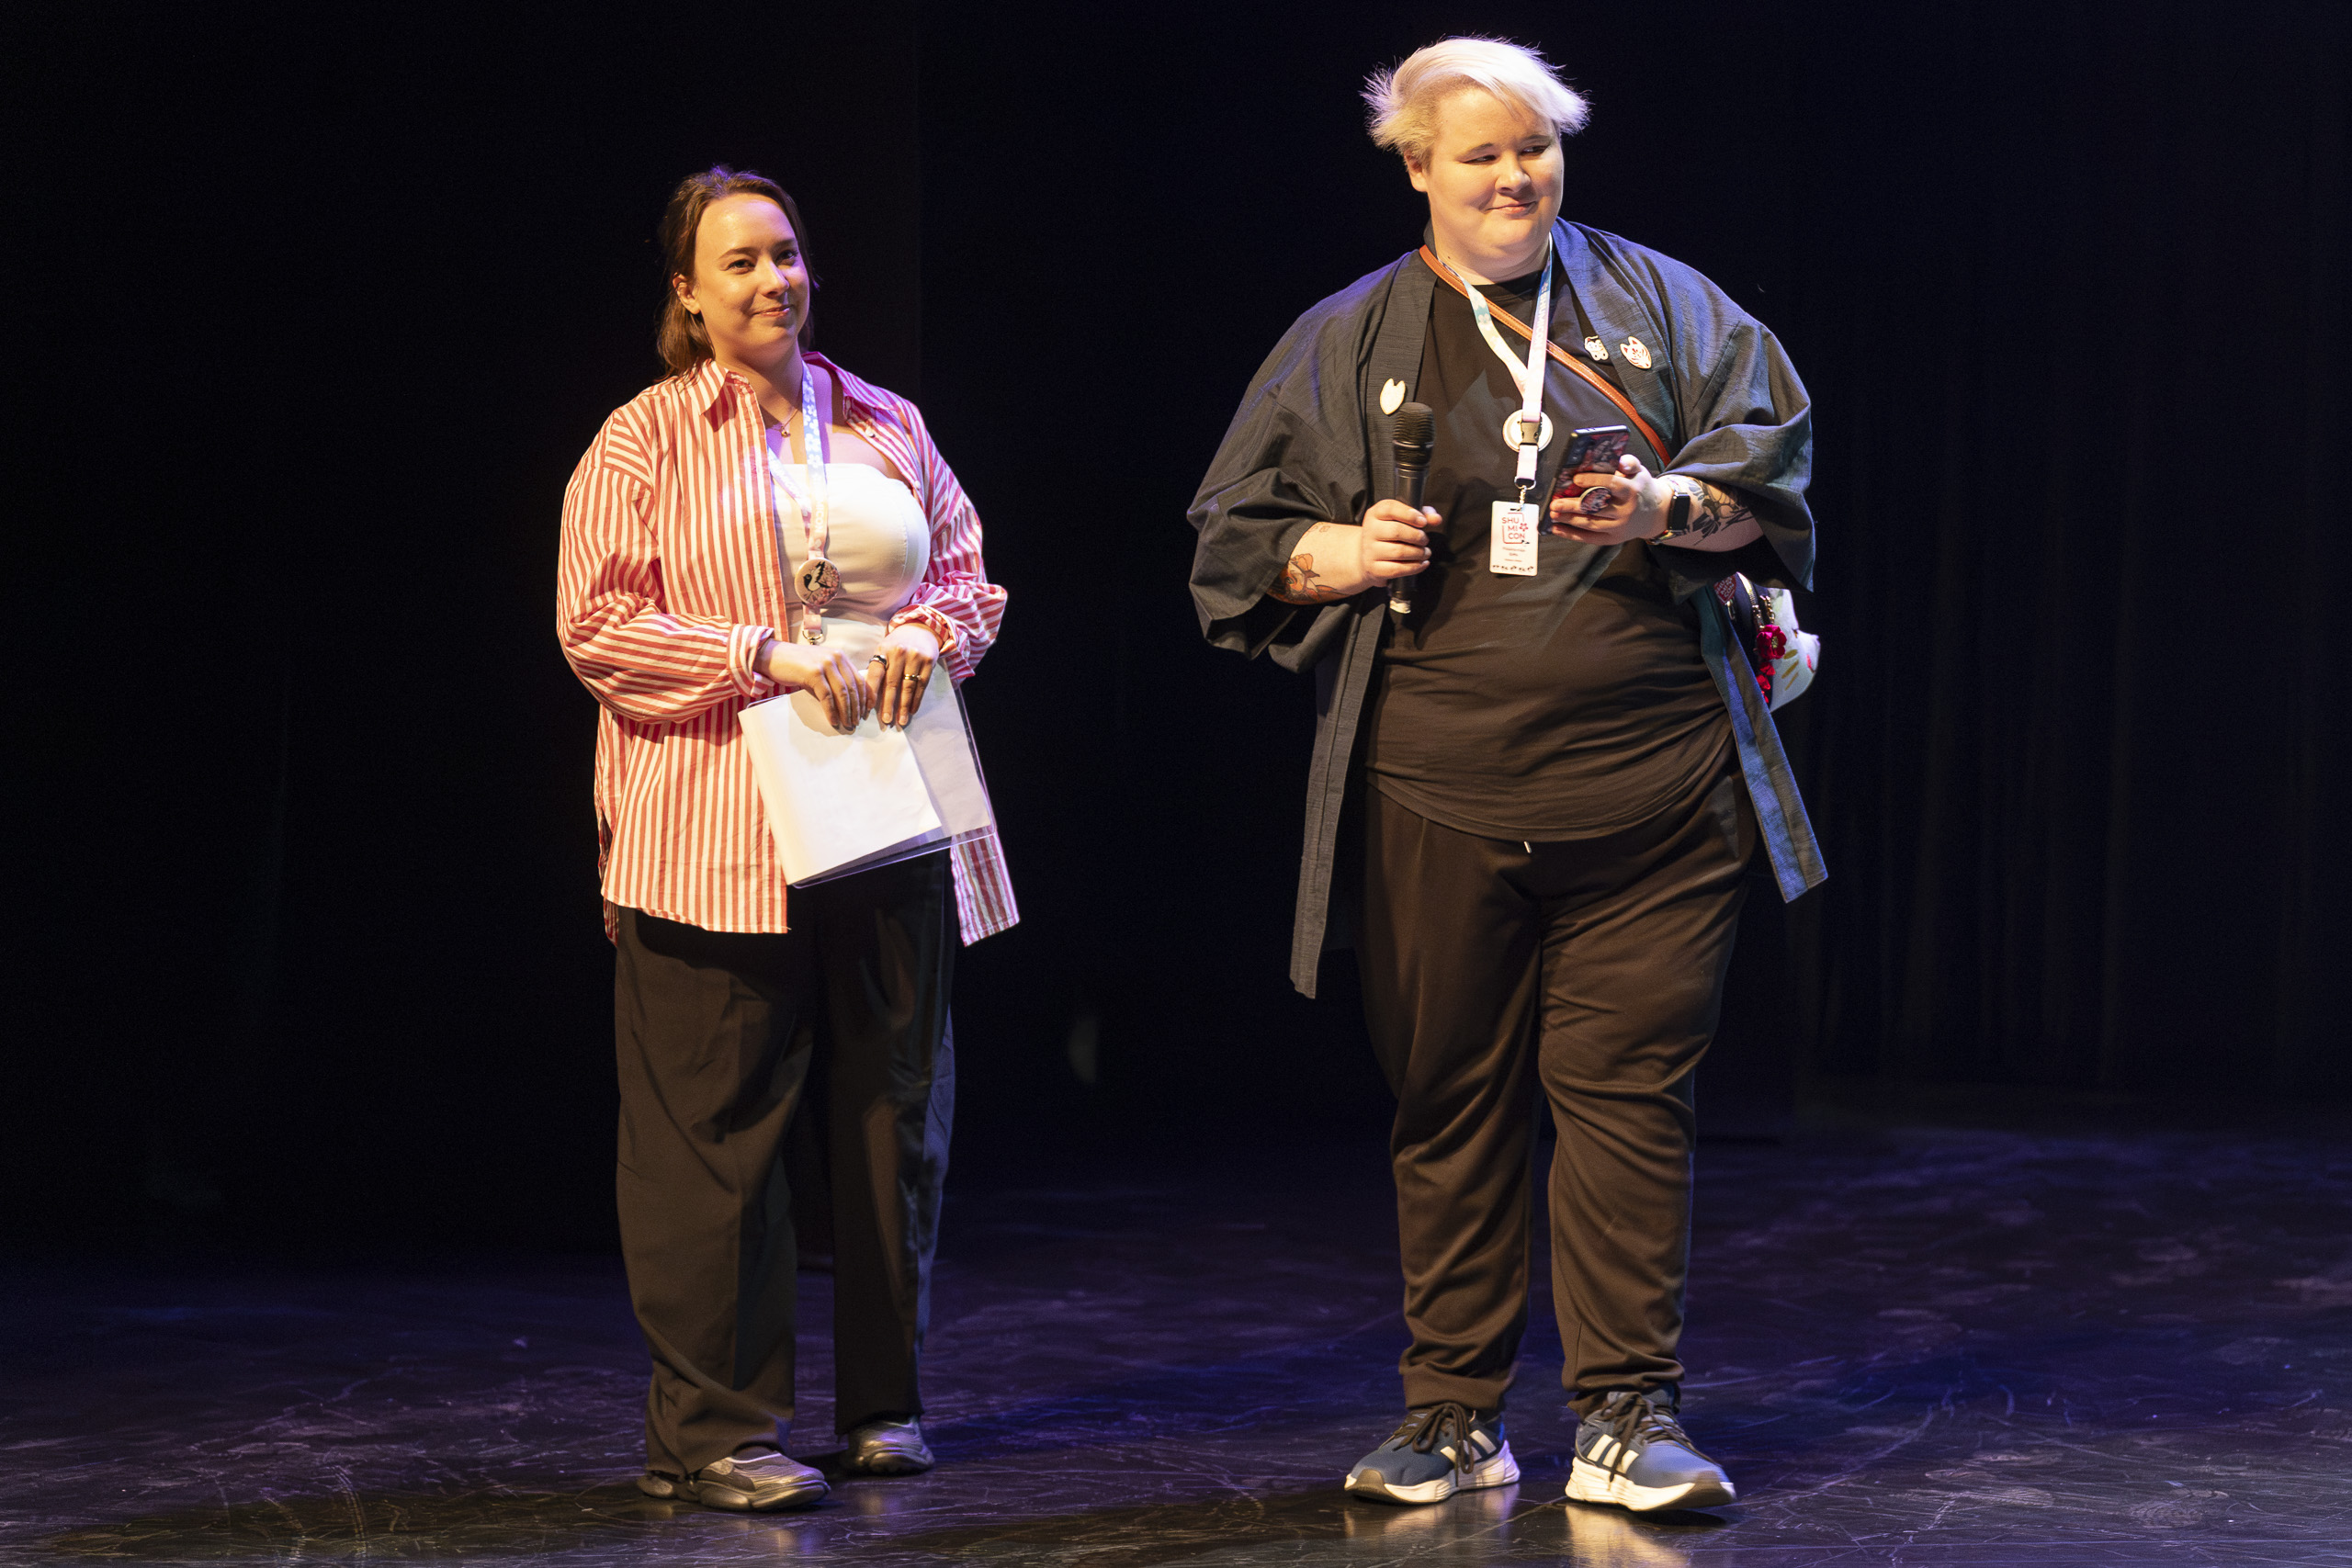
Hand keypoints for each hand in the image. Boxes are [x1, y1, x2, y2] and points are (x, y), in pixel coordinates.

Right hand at [759, 636, 872, 731]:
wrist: (773, 656)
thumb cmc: (796, 665)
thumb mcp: (820, 668)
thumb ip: (835, 679)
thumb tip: (848, 703)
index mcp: (840, 656)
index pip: (859, 679)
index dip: (864, 698)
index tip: (866, 712)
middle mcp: (836, 657)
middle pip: (852, 687)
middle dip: (857, 708)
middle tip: (857, 722)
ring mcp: (825, 664)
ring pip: (842, 693)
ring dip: (846, 711)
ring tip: (847, 724)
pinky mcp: (814, 673)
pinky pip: (827, 696)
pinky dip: (831, 711)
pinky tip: (833, 721)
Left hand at [863, 625, 938, 728]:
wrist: (920, 629)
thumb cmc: (897, 645)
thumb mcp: (884, 650)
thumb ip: (877, 668)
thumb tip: (867, 695)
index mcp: (884, 650)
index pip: (875, 674)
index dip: (872, 692)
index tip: (868, 708)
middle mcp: (899, 653)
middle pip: (892, 683)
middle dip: (889, 704)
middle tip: (886, 720)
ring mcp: (915, 657)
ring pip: (908, 686)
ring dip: (904, 706)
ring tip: (901, 721)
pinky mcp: (929, 662)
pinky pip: (922, 685)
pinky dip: (916, 700)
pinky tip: (912, 710)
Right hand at [1357, 500, 1445, 581]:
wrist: (1369, 556)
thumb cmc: (1391, 534)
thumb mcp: (1404, 519)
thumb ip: (1423, 515)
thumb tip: (1436, 519)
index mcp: (1375, 514)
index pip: (1389, 508)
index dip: (1409, 514)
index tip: (1423, 522)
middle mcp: (1369, 531)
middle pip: (1396, 531)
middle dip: (1417, 536)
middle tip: (1425, 540)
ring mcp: (1370, 551)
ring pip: (1399, 551)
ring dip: (1418, 553)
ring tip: (1425, 552)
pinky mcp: (1374, 568)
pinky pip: (1397, 569)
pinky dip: (1415, 567)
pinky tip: (1422, 563)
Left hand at [1547, 453, 1669, 545]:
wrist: (1656, 514)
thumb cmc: (1641, 488)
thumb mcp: (1640, 472)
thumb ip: (1629, 462)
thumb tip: (1619, 460)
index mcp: (1631, 490)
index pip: (1611, 485)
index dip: (1593, 481)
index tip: (1575, 479)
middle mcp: (1625, 511)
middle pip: (1596, 508)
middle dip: (1573, 506)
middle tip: (1555, 502)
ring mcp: (1619, 527)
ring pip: (1590, 524)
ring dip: (1569, 520)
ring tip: (1553, 513)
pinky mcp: (1613, 539)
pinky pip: (1590, 539)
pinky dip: (1572, 535)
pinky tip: (1557, 529)